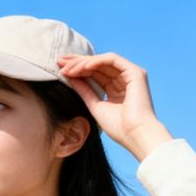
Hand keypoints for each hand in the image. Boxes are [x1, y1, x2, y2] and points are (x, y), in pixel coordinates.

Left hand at [56, 52, 172, 161]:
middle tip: (59, 62)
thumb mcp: (96, 106)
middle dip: (78, 62)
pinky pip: (112, 60)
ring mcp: (131, 75)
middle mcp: (125, 80)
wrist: (135, 135)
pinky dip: (96, 61)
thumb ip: (85, 91)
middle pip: (98, 65)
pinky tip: (82, 67)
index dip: (78, 70)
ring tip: (67, 67)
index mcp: (118, 90)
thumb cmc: (119, 128)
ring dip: (84, 62)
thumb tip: (70, 77)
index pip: (95, 74)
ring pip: (103, 61)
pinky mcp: (135, 72)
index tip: (60, 70)